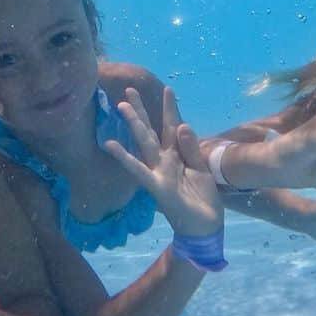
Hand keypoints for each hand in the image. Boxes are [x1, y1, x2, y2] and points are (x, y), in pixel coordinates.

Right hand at [104, 87, 222, 237]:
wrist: (205, 227)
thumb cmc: (203, 198)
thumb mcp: (202, 169)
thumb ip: (191, 148)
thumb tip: (182, 125)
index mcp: (177, 155)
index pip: (172, 126)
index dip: (170, 108)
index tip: (168, 88)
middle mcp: (164, 160)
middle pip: (152, 130)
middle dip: (142, 111)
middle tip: (130, 90)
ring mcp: (159, 172)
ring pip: (145, 143)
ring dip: (135, 124)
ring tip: (122, 106)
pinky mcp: (157, 186)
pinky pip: (139, 170)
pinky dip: (125, 158)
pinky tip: (111, 146)